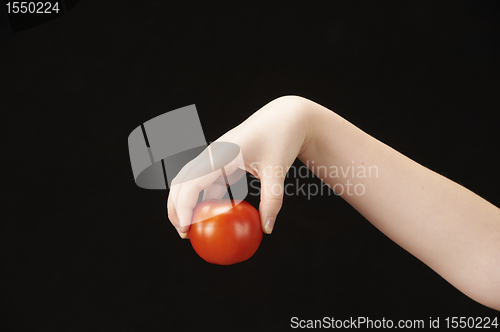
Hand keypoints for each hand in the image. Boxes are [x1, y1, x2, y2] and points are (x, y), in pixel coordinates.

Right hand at [167, 96, 311, 237]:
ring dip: (188, 203)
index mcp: (220, 154)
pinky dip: (205, 198)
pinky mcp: (222, 159)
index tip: (186, 230)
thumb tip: (267, 230)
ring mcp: (215, 156)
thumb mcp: (277, 171)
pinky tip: (213, 216)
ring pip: (191, 181)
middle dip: (176, 208)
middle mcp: (212, 154)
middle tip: (184, 234)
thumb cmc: (282, 139)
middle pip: (181, 181)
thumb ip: (272, 200)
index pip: (191, 183)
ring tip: (193, 228)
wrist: (287, 117)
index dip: (183, 207)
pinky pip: (207, 181)